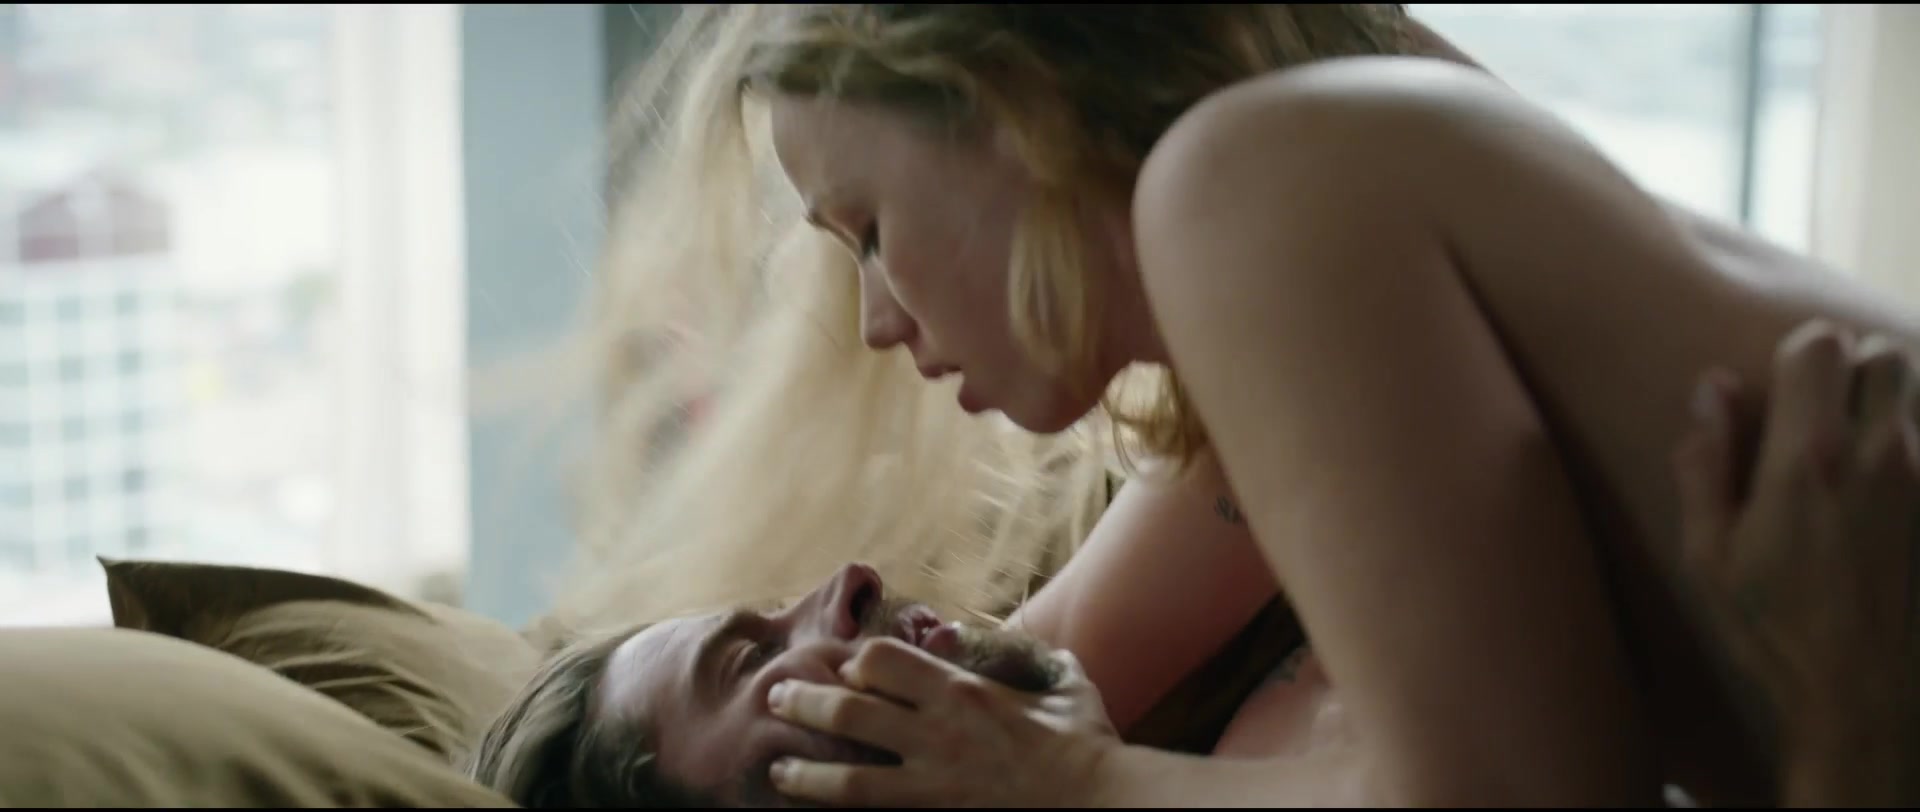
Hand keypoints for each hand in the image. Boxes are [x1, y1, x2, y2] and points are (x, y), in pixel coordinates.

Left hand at [766, 637, 1120, 806]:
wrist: (1099, 804)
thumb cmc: (1086, 745)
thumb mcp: (1067, 685)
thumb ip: (1038, 659)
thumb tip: (1020, 646)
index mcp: (962, 692)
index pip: (882, 661)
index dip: (856, 663)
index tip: (847, 671)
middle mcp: (937, 735)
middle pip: (849, 712)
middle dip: (804, 702)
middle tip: (777, 699)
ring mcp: (933, 786)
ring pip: (847, 779)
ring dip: (805, 773)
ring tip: (779, 771)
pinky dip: (840, 811)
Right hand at [1672, 321, 1919, 801]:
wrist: (1864, 694)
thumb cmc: (1773, 629)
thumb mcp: (1709, 554)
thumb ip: (1706, 462)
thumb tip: (1711, 387)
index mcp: (1807, 458)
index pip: (1817, 346)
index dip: (1796, 352)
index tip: (1779, 384)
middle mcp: (1876, 455)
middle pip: (1880, 355)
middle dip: (1849, 365)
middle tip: (1819, 406)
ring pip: (1912, 397)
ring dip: (1881, 405)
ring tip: (1850, 447)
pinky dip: (1905, 450)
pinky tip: (1877, 493)